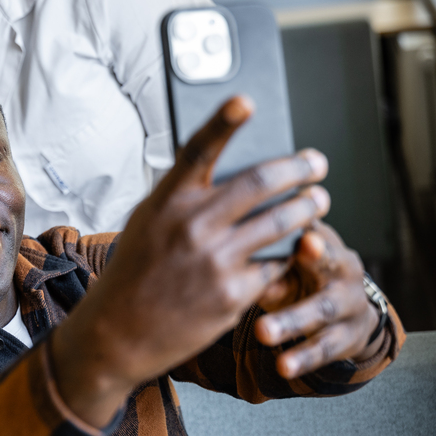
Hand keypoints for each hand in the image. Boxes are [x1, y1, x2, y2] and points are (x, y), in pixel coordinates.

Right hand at [51, 96, 329, 425]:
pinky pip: (277, 264)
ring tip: (317, 201)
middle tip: (315, 163)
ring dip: (308, 208)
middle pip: (261, 183)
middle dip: (298, 169)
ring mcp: (215, 261)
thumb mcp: (146, 224)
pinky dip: (288, 254)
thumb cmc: (133, 274)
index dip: (223, 122)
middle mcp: (192, 226)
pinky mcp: (234, 294)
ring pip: (282, 223)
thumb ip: (182, 198)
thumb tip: (227, 174)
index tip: (246, 101)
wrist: (118, 334)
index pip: (198, 152)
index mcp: (166, 203)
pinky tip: (294, 248)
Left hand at [253, 220, 381, 377]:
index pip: (316, 233)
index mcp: (325, 243)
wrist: (349, 313)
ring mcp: (351, 304)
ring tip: (263, 332)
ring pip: (322, 310)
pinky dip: (303, 358)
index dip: (310, 236)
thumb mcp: (288, 266)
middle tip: (278, 271)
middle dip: (308, 272)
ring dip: (292, 322)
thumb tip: (244, 274)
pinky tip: (283, 367)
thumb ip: (270, 267)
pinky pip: (325, 347)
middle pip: (328, 266)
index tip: (303, 237)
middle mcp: (345, 270)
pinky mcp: (349, 336)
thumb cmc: (303, 277)